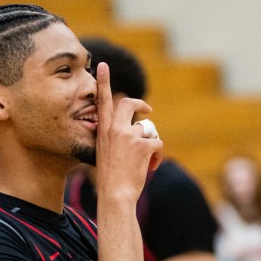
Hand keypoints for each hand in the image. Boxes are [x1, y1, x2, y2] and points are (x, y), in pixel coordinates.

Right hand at [94, 62, 163, 203]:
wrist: (115, 195)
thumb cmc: (111, 179)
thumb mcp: (105, 153)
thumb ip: (115, 138)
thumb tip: (134, 130)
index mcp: (103, 131)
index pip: (102, 101)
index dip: (103, 82)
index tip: (103, 65)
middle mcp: (115, 129)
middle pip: (129, 103)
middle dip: (140, 104)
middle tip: (147, 111)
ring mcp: (129, 135)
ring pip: (147, 130)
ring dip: (150, 144)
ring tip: (144, 162)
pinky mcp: (143, 145)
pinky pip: (157, 143)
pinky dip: (157, 157)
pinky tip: (151, 167)